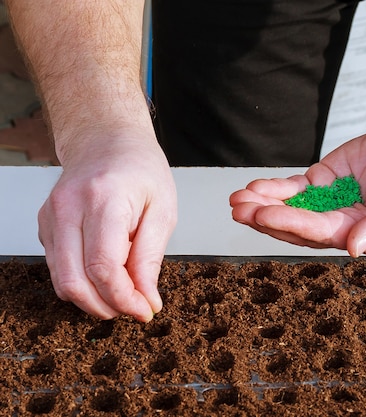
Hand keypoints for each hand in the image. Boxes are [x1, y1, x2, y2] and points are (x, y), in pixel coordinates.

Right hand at [38, 133, 176, 321]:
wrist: (106, 141)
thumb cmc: (140, 170)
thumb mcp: (163, 211)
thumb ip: (150, 258)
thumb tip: (146, 300)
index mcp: (103, 200)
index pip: (103, 267)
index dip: (124, 299)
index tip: (145, 310)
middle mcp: (68, 208)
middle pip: (74, 281)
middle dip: (106, 306)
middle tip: (133, 309)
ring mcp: (50, 217)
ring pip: (61, 281)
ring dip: (93, 299)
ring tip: (123, 292)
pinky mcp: (45, 225)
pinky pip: (59, 268)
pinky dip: (83, 281)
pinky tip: (107, 271)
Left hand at [230, 124, 365, 256]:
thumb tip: (355, 248)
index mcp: (363, 233)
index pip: (321, 233)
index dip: (292, 224)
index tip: (265, 215)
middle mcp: (341, 223)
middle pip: (297, 226)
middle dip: (267, 219)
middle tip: (240, 210)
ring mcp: (329, 203)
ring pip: (290, 208)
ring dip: (263, 206)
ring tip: (237, 199)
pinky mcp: (322, 181)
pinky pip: (294, 188)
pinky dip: (273, 188)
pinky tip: (254, 187)